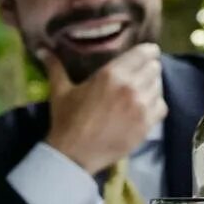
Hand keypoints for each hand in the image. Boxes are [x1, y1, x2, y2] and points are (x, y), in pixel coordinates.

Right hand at [42, 44, 165, 174]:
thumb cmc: (66, 120)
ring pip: (159, 86)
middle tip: (137, 75)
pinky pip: (161, 106)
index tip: (142, 56)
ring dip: (151, 87)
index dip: (146, 52)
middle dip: (147, 69)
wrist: (74, 154)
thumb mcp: (60, 91)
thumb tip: (41, 49)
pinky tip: (143, 108)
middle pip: (154, 68)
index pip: (145, 53)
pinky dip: (154, 104)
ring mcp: (142, 106)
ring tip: (139, 92)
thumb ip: (55, 67)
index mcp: (111, 74)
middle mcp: (131, 86)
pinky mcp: (147, 124)